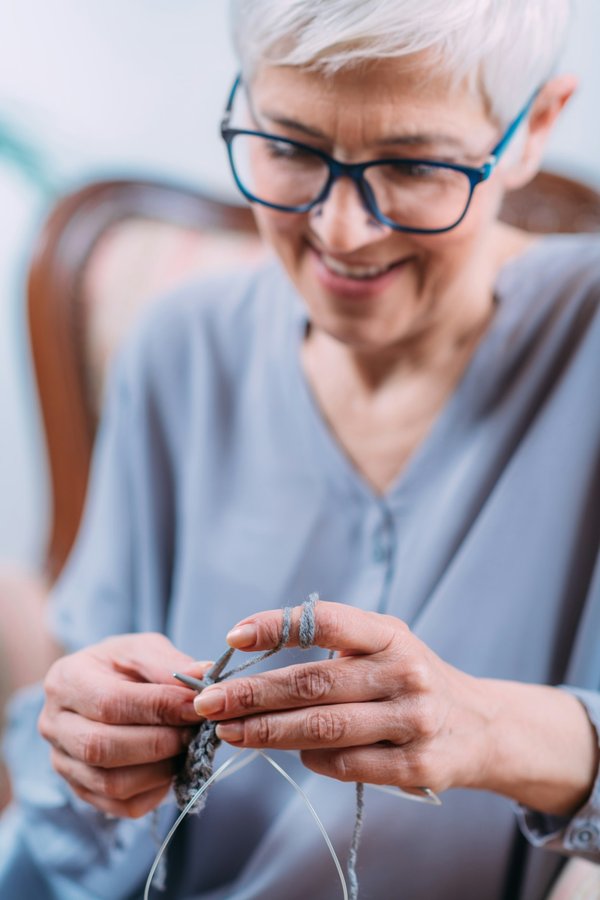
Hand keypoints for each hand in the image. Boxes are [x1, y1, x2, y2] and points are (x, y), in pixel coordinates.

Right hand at [39, 633, 207, 817]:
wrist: (103, 687)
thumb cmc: (123, 666)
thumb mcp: (143, 651)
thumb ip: (169, 664)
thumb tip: (202, 677)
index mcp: (66, 680)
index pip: (110, 703)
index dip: (158, 708)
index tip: (197, 706)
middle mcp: (54, 725)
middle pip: (103, 748)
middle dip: (159, 742)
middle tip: (195, 731)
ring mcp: (63, 762)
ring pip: (111, 783)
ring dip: (159, 770)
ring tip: (187, 748)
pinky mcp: (81, 790)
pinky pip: (120, 805)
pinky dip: (154, 791)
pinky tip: (173, 767)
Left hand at [194, 602, 490, 795]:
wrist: (480, 725)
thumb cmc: (408, 678)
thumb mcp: (382, 645)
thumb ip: (329, 649)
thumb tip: (247, 663)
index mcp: (390, 634)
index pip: (325, 622)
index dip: (276, 626)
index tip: (233, 637)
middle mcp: (404, 672)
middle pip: (313, 683)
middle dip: (252, 693)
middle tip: (208, 700)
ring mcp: (413, 720)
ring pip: (323, 727)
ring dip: (268, 731)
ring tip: (229, 731)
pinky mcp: (417, 765)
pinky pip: (347, 764)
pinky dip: (311, 758)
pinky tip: (291, 752)